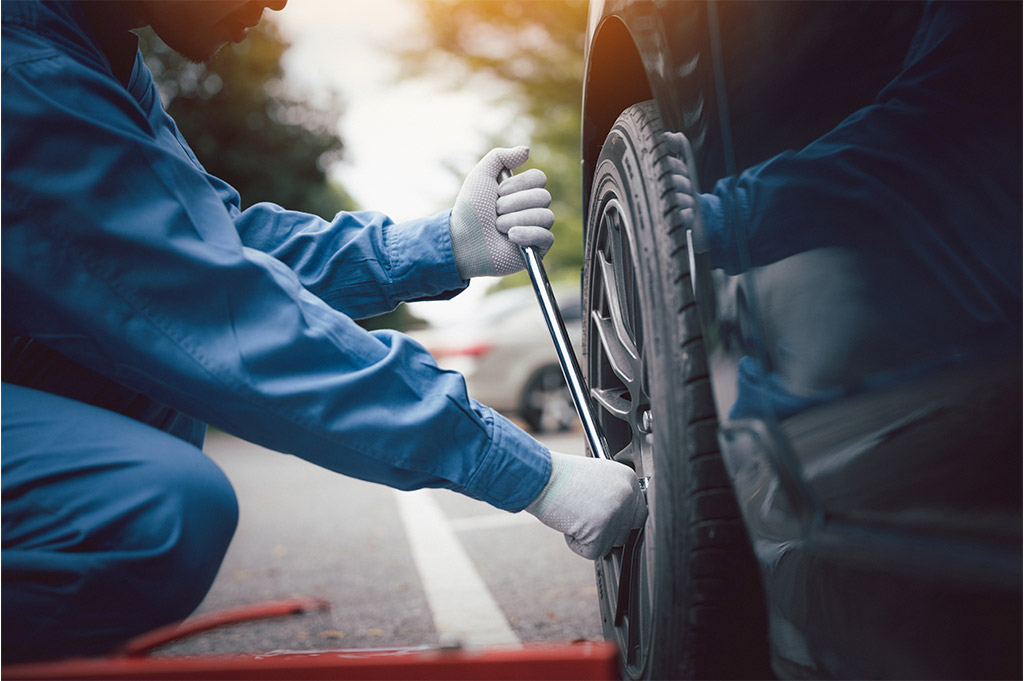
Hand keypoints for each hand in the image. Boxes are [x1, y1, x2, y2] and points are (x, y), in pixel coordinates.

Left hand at [449, 146, 554, 278]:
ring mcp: (536, 229)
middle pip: (543, 197)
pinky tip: (511, 238)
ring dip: (515, 220)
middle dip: (514, 204)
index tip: (498, 192)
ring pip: (545, 216)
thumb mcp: (481, 176)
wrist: (464, 240)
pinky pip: (547, 237)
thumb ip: (500, 157)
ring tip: (499, 227)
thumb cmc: (471, 210)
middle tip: (495, 212)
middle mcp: (532, 208)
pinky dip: (526, 235)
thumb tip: (527, 150)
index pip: (539, 178)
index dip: (518, 184)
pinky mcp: (538, 250)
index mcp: (523, 191)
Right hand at [526, 451, 647, 559]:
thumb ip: (614, 495)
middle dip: (606, 531)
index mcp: (628, 478)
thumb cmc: (561, 476)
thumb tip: (622, 520)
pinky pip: (593, 552)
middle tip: (585, 518)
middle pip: (626, 531)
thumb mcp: (597, 477)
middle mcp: (626, 494)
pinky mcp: (600, 530)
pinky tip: (568, 523)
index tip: (606, 521)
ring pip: (610, 543)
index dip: (621, 521)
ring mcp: (615, 513)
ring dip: (591, 537)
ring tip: (574, 516)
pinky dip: (576, 544)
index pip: (639, 512)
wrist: (540, 476)